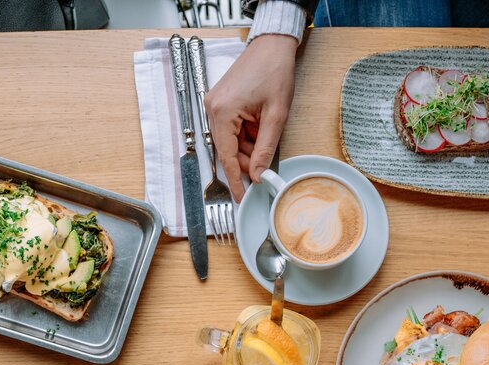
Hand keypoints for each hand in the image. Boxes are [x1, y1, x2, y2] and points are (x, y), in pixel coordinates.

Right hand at [205, 34, 297, 200]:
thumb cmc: (274, 71)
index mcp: (223, 112)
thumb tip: (258, 174)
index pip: (226, 157)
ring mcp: (214, 104)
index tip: (239, 196)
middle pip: (226, 150)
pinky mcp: (220, 102)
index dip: (234, 180)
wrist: (272, 44)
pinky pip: (230, 129)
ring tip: (265, 135)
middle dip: (245, 161)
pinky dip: (244, 135)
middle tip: (263, 168)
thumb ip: (265, 149)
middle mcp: (213, 109)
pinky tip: (258, 129)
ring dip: (246, 146)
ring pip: (229, 141)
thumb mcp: (276, 116)